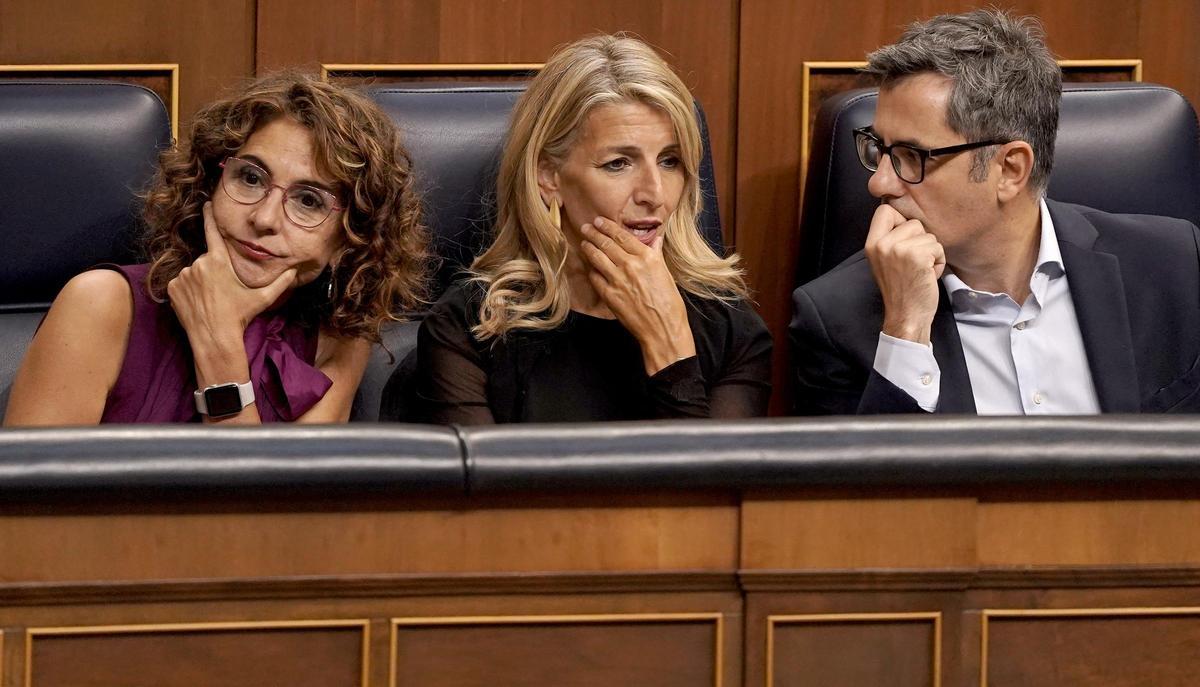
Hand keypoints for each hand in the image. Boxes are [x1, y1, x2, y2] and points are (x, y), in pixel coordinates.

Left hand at [167, 202, 296, 349]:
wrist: (214, 337)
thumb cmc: (239, 316)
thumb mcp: (262, 298)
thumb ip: (281, 282)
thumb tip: (296, 271)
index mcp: (219, 261)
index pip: (212, 231)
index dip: (209, 216)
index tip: (206, 204)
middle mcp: (199, 264)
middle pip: (207, 261)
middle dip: (213, 271)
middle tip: (222, 291)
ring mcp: (183, 276)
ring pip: (194, 272)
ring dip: (200, 281)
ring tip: (210, 299)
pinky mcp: (172, 288)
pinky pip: (181, 283)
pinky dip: (188, 290)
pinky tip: (197, 303)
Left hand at [579, 216, 696, 374]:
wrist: (663, 328)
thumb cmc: (669, 303)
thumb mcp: (666, 274)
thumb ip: (656, 254)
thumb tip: (655, 240)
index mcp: (646, 257)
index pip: (622, 236)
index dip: (608, 226)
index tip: (600, 221)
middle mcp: (630, 265)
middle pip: (606, 243)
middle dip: (594, 233)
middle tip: (586, 227)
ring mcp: (617, 280)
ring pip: (597, 257)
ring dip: (589, 248)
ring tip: (584, 242)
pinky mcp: (609, 295)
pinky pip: (595, 277)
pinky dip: (592, 269)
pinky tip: (590, 266)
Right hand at [864, 203, 945, 343]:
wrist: (906, 315)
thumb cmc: (900, 290)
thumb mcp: (884, 261)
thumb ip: (889, 239)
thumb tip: (904, 218)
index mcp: (872, 244)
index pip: (885, 210)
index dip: (900, 220)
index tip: (904, 237)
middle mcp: (882, 244)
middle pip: (913, 222)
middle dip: (920, 241)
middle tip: (913, 262)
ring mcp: (899, 250)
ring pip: (928, 235)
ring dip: (931, 253)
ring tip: (920, 270)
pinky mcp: (917, 256)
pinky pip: (938, 247)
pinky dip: (939, 262)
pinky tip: (928, 274)